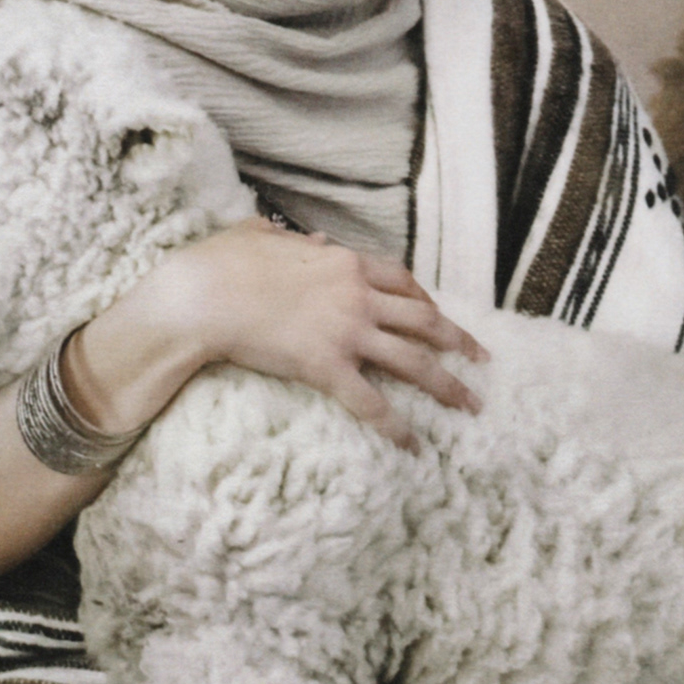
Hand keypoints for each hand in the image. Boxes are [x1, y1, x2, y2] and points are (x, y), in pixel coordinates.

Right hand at [72, 219, 488, 449]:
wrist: (202, 296)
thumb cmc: (220, 264)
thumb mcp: (259, 237)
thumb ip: (291, 240)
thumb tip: (306, 240)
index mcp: (345, 264)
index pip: (402, 281)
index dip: (426, 301)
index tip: (439, 316)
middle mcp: (357, 296)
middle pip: (424, 319)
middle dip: (458, 340)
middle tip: (481, 358)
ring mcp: (346, 332)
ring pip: (414, 361)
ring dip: (448, 384)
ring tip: (472, 404)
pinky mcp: (326, 368)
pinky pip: (371, 403)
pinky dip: (397, 427)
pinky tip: (414, 446)